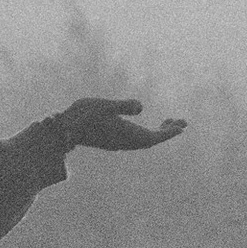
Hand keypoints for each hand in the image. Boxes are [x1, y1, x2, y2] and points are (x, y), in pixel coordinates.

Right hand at [56, 95, 186, 155]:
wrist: (63, 129)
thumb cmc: (83, 115)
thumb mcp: (104, 105)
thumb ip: (123, 106)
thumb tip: (141, 107)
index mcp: (126, 135)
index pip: (153, 137)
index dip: (168, 133)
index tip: (182, 127)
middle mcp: (124, 142)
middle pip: (152, 140)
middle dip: (167, 132)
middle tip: (183, 122)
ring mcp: (118, 143)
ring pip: (144, 140)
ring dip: (158, 132)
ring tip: (171, 122)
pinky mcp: (113, 141)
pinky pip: (136, 140)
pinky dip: (147, 133)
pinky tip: (147, 125)